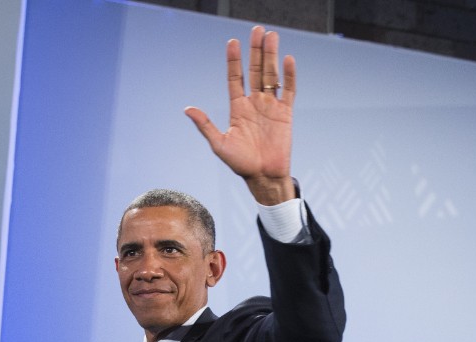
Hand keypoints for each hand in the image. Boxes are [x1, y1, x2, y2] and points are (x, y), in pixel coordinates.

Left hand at [185, 26, 296, 204]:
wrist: (264, 177)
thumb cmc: (240, 164)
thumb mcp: (219, 144)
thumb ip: (205, 125)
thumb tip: (187, 109)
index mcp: (238, 108)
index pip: (235, 78)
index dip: (234, 61)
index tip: (233, 42)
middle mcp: (254, 103)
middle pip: (256, 70)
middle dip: (256, 50)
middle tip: (258, 30)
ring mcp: (271, 107)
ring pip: (271, 75)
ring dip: (271, 56)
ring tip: (271, 36)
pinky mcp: (285, 114)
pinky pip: (288, 91)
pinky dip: (289, 76)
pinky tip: (287, 60)